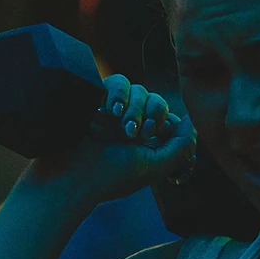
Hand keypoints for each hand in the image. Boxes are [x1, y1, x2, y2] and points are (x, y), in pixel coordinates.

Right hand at [21, 73, 196, 210]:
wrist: (68, 175)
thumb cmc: (109, 176)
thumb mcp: (153, 167)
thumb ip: (181, 148)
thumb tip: (191, 121)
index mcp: (148, 143)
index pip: (172, 122)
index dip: (172, 126)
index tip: (158, 139)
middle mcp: (132, 125)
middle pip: (158, 103)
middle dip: (153, 116)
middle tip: (136, 134)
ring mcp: (114, 112)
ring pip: (140, 90)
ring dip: (135, 107)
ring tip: (122, 126)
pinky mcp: (98, 99)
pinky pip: (119, 82)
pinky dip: (118, 93)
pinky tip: (111, 110)